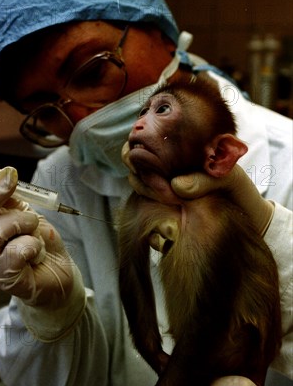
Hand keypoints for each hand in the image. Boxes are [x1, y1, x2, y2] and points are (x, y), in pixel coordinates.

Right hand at [0, 154, 75, 305]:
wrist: (60, 270)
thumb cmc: (36, 239)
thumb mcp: (24, 210)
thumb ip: (8, 196)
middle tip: (11, 178)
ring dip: (20, 222)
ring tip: (33, 226)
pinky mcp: (6, 280)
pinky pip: (16, 253)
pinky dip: (31, 244)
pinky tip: (36, 250)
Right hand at [123, 140, 272, 235]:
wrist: (251, 223)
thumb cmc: (239, 192)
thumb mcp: (231, 178)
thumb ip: (208, 178)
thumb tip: (176, 185)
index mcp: (174, 157)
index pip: (140, 147)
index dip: (136, 155)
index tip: (154, 170)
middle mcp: (163, 177)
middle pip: (134, 173)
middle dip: (146, 184)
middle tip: (171, 197)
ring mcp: (160, 201)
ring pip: (137, 200)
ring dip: (150, 206)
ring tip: (177, 212)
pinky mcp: (164, 226)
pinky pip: (149, 231)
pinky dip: (154, 235)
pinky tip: (169, 237)